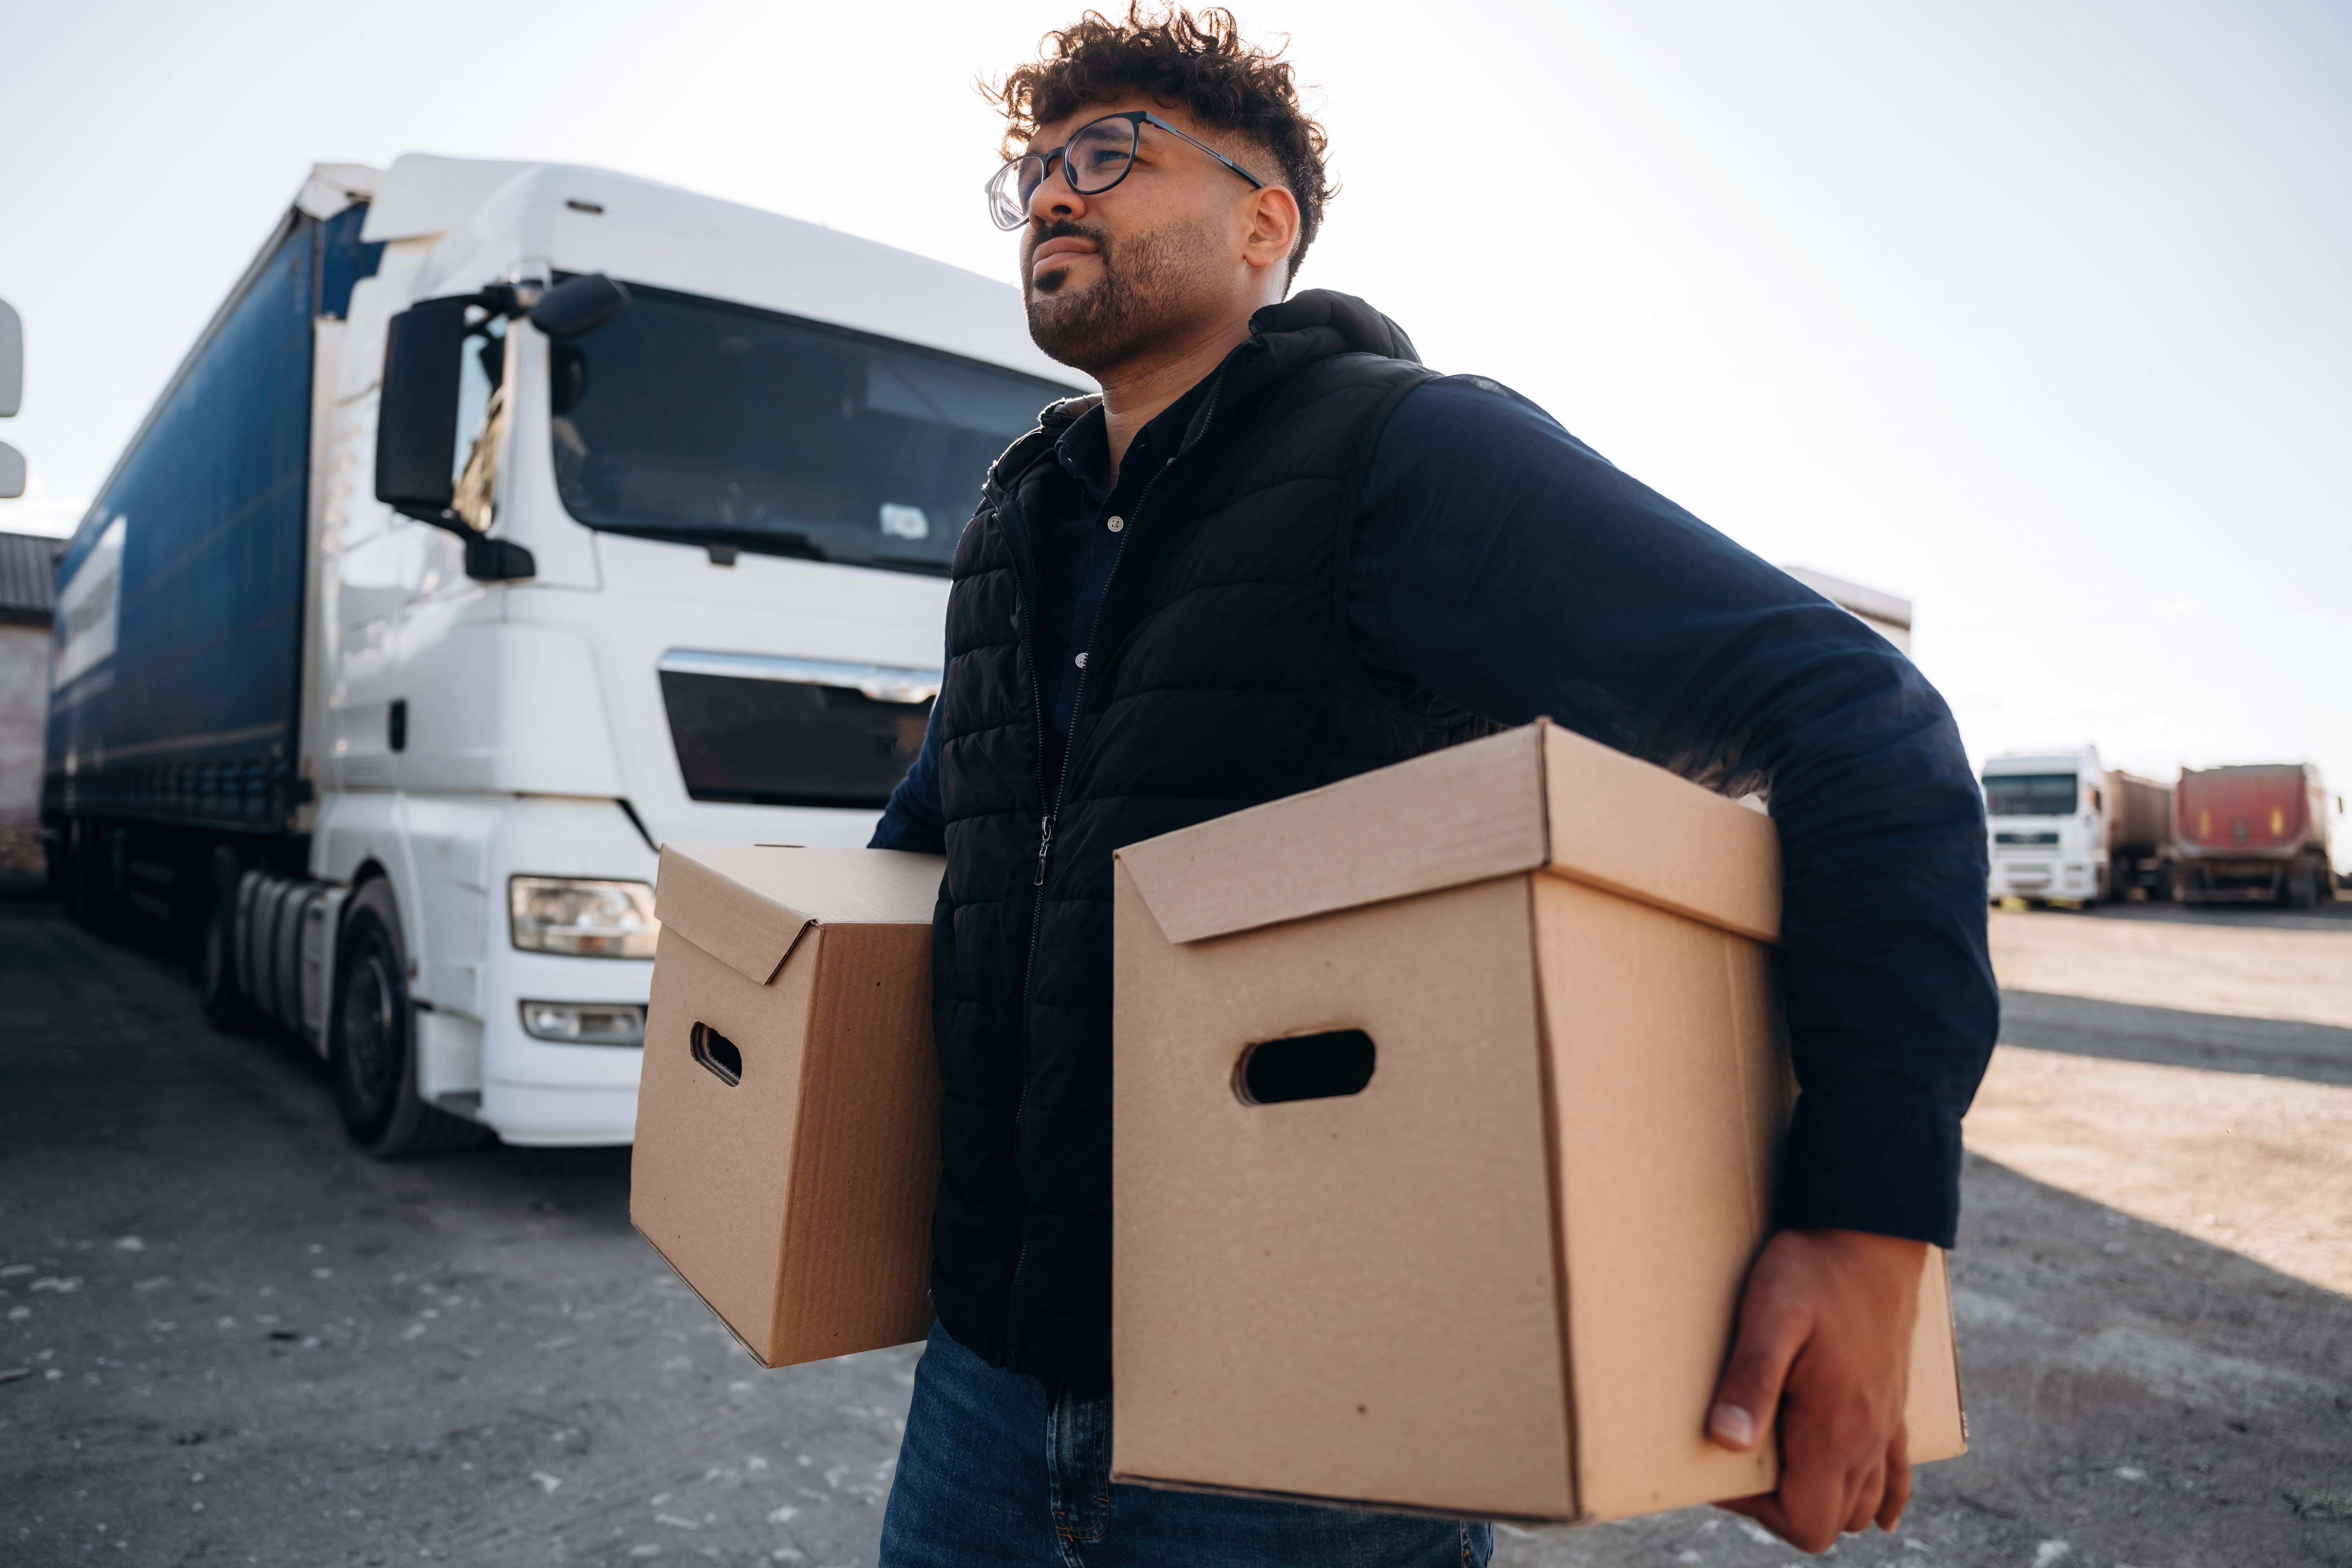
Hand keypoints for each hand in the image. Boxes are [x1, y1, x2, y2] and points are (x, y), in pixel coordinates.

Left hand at [1706, 1228, 1925, 1553]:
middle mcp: (1868, 1438)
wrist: (1872, 1233)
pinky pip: (1900, 1473)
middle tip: (1743, 1462)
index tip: (1725, 1467)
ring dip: (1823, 1499)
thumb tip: (1727, 1441)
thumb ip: (1750, 1381)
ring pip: (1862, 1503)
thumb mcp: (1770, 1317)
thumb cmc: (1815, 1271)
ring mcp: (1885, 1423)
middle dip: (1783, 1507)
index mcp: (1837, 1430)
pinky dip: (1885, 1496)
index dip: (1758, 1511)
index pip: (1805, 1522)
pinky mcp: (1893, 1402)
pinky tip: (1876, 1510)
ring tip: (1781, 1469)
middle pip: (1829, 1520)